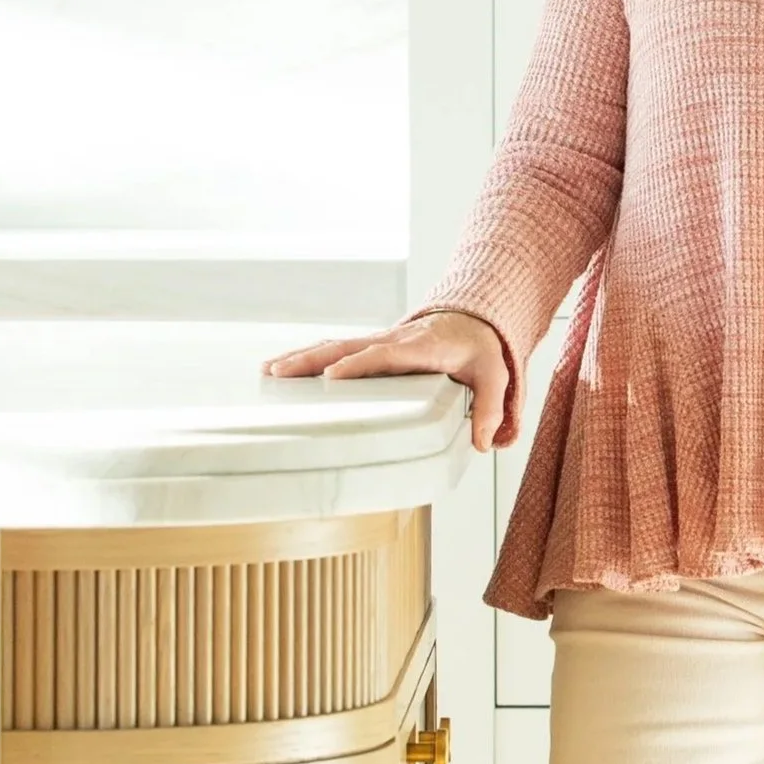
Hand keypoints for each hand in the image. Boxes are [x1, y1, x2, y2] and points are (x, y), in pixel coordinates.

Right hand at [263, 309, 511, 449]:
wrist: (472, 320)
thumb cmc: (480, 350)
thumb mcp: (495, 376)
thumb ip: (492, 408)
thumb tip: (482, 443)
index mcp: (420, 347)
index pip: (384, 355)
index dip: (358, 365)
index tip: (332, 378)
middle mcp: (392, 341)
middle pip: (346, 348)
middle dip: (311, 360)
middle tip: (280, 373)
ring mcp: (377, 341)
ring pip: (333, 347)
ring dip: (300, 358)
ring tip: (268, 371)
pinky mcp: (369, 347)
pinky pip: (334, 350)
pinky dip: (307, 357)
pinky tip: (280, 368)